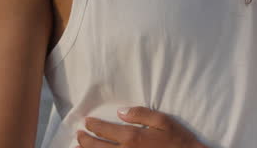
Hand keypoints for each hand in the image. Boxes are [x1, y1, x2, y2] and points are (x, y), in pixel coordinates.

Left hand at [77, 107, 205, 147]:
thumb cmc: (178, 141)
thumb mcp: (163, 121)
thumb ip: (141, 114)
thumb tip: (121, 111)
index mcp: (132, 137)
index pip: (105, 130)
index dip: (93, 125)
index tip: (87, 122)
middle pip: (97, 147)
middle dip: (85, 140)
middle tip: (79, 135)